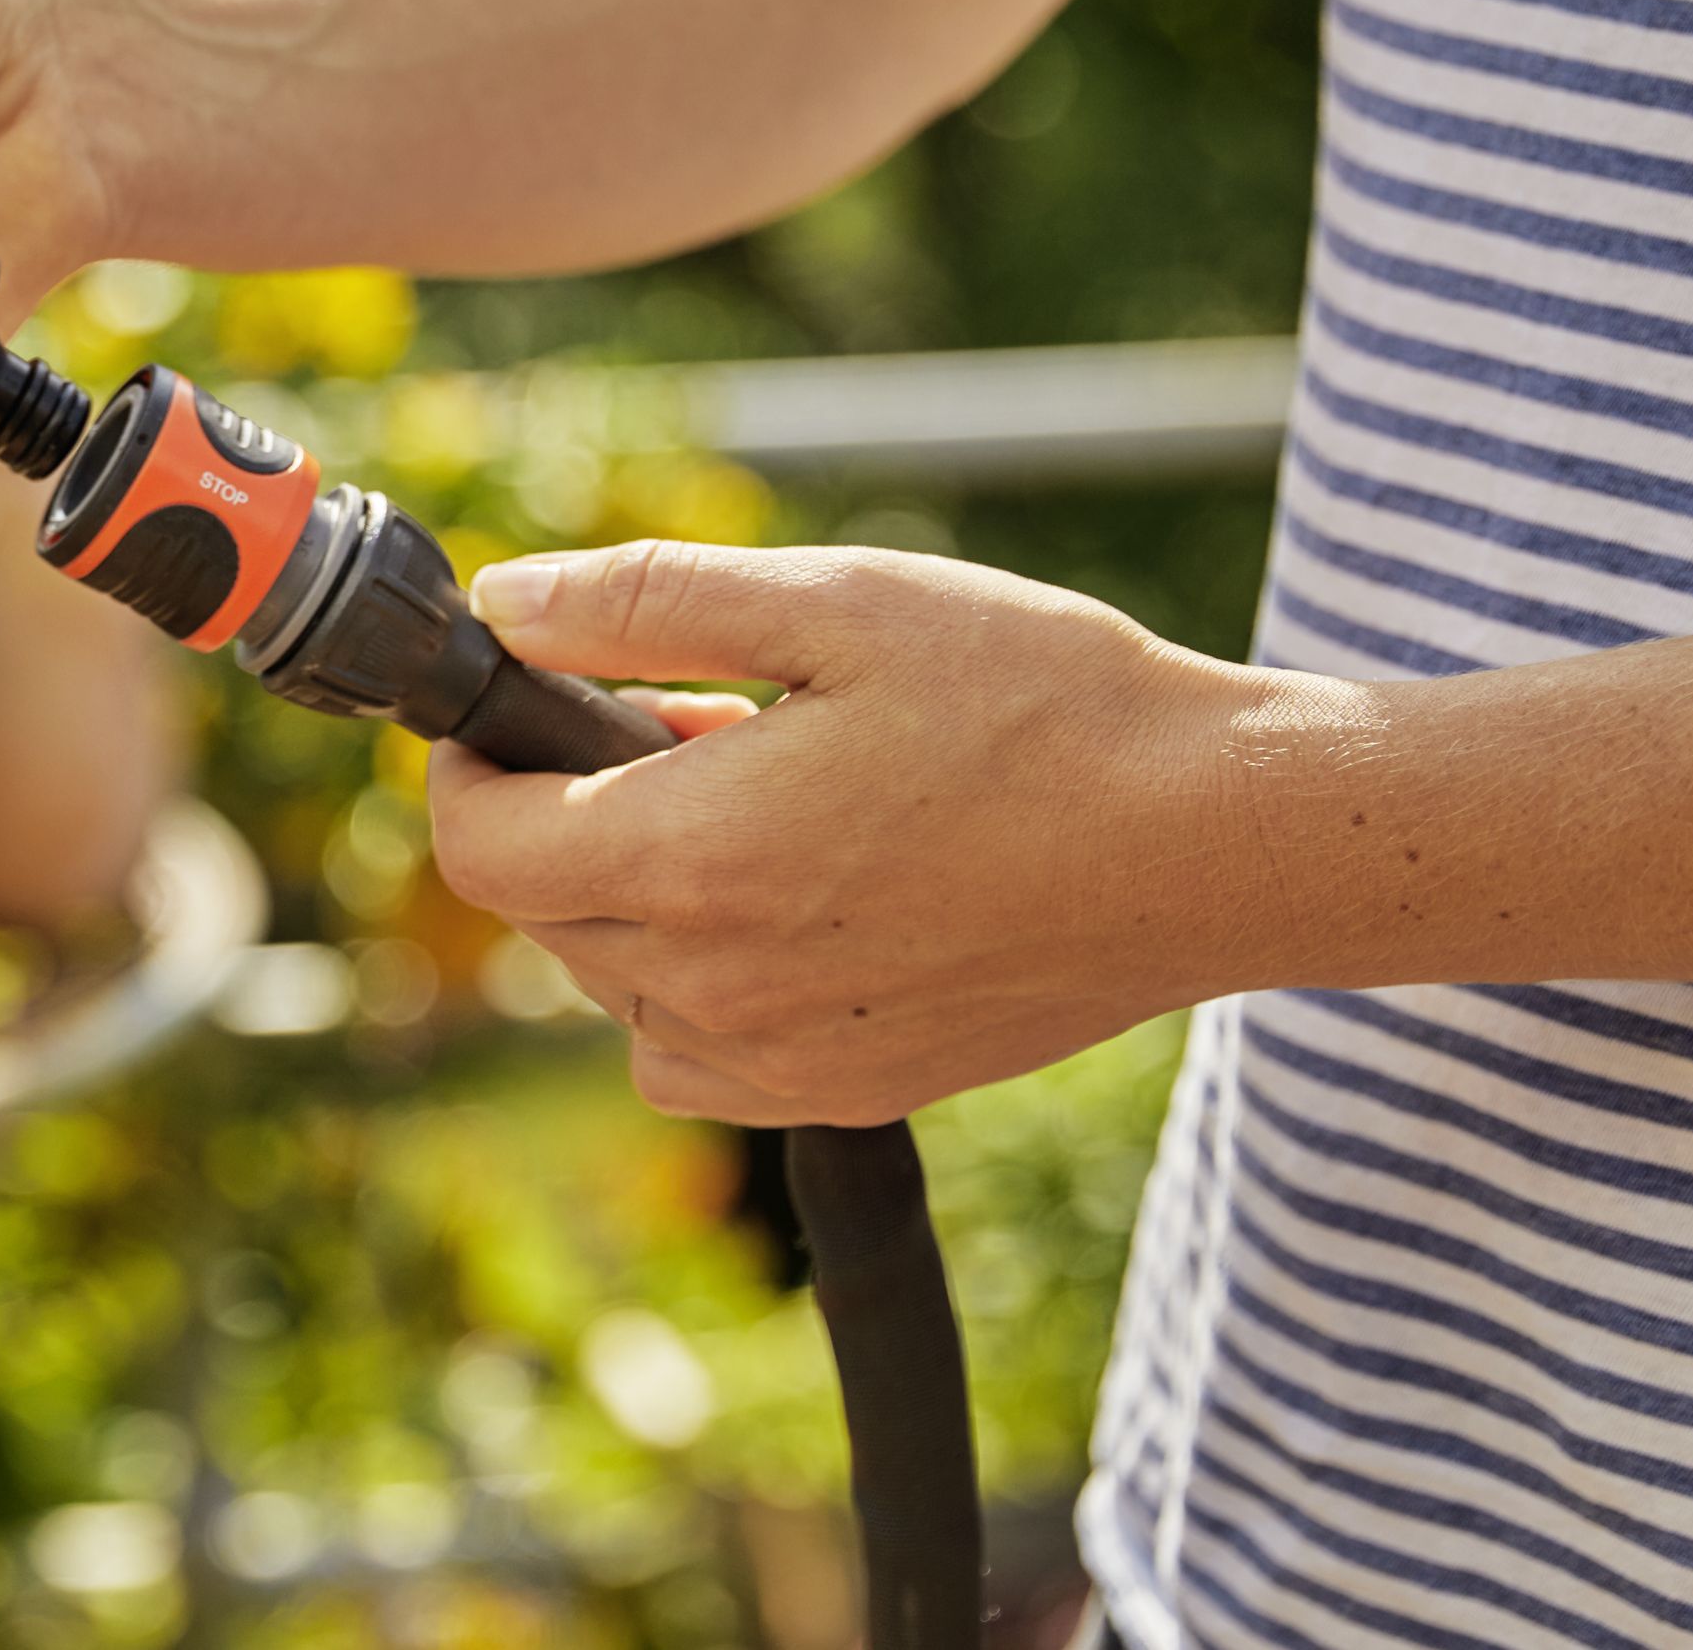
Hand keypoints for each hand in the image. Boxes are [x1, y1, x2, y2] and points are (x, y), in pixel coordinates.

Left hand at [426, 540, 1279, 1125]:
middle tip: (690, 727)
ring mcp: (784, 1055)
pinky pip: (698, 1055)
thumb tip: (504, 608)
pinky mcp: (853, 1089)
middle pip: (542, 912)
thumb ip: (644, 604)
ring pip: (617, 986)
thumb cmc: (1042, 703)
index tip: (521, 710)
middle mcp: (714, 985)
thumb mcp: (835, 603)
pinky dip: (701, 982)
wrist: (1220, 840)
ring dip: (640, 897)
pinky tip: (800, 897)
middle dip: (571, 814)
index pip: (478, 844)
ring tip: (763, 800)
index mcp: (688, 859)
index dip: (472, 768)